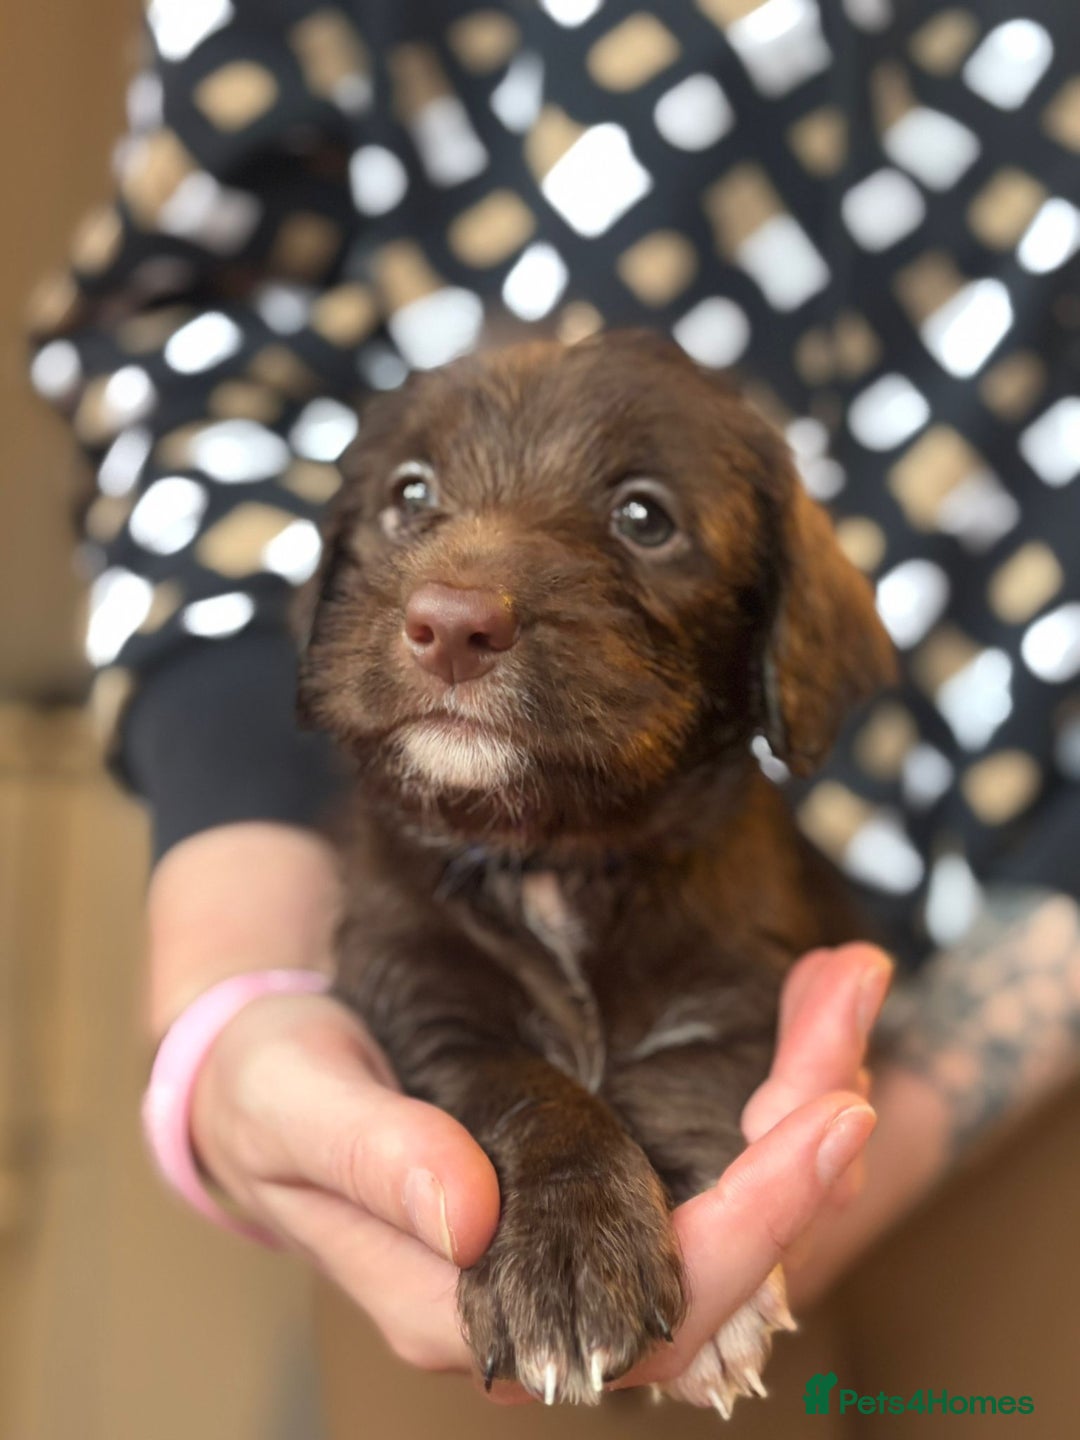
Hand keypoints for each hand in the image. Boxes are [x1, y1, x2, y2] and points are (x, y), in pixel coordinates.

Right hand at [155, 826, 887, 1391]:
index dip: (754, 1222)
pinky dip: (774, 1070)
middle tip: (851, 999)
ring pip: (739, 1207)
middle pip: (731, 1264)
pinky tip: (806, 992)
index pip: (655, 1309)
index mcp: (475, 1300)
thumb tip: (469, 1213)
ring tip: (846, 980)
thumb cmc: (274, 1094)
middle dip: (811, 1148)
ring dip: (807, 1092)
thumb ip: (372, 1159)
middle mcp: (552, 1290)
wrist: (273, 1073)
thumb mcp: (296, 1106)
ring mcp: (588, 1232)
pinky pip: (718, 1149)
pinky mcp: (606, 1170)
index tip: (820, 1114)